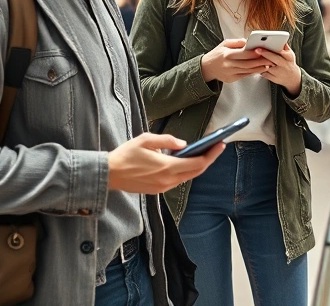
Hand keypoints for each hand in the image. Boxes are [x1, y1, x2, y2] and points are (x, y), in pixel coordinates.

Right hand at [108, 133, 222, 194]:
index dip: (211, 155)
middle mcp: (168, 180)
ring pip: (187, 177)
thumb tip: (184, 144)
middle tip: (217, 147)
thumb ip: (167, 140)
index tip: (220, 145)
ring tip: (205, 153)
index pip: (197, 163)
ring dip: (197, 166)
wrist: (109, 174)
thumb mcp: (146, 140)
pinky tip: (187, 162)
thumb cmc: (125, 155)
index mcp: (167, 167)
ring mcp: (163, 187)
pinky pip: (177, 180)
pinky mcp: (158, 190)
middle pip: (196, 172)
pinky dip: (185, 171)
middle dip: (208, 159)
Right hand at [201, 39, 273, 83]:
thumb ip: (237, 42)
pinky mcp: (232, 79)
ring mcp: (230, 73)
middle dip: (261, 61)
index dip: (254, 53)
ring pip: (248, 71)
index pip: (244, 53)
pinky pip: (245, 75)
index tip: (263, 50)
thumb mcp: (224, 44)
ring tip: (268, 64)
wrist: (207, 68)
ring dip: (259, 68)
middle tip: (270, 59)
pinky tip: (260, 69)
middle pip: (248, 64)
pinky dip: (253, 72)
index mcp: (227, 54)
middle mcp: (229, 65)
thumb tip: (248, 41)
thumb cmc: (217, 54)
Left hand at [256, 44, 302, 96]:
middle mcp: (284, 65)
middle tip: (257, 49)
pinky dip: (259, 69)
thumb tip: (279, 38)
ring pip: (267, 67)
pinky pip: (264, 73)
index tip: (265, 44)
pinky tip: (257, 65)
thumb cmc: (289, 63)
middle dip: (265, 54)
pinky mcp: (273, 79)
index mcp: (289, 57)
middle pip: (273, 58)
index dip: (274, 47)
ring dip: (260, 62)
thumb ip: (285, 46)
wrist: (292, 78)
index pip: (281, 51)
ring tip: (255, 57)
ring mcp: (278, 72)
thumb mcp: (290, 54)